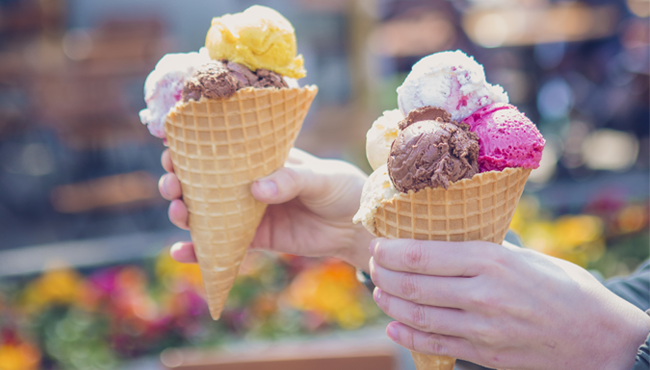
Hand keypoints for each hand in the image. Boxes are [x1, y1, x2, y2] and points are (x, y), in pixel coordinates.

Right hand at [159, 148, 373, 270]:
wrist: (356, 226)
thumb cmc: (339, 188)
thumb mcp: (319, 178)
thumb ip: (291, 180)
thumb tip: (257, 190)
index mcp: (260, 159)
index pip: (220, 150)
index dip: (191, 149)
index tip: (171, 148)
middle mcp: (247, 184)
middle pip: (202, 182)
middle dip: (179, 182)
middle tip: (172, 184)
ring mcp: (248, 213)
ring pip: (206, 213)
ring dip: (184, 213)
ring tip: (178, 213)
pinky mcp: (255, 239)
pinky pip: (223, 246)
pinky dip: (201, 251)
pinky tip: (180, 252)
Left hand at [369, 238, 649, 369]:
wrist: (603, 340)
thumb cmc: (567, 290)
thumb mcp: (528, 259)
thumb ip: (486, 254)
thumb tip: (446, 245)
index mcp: (492, 262)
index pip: (423, 255)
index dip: (391, 251)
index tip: (378, 245)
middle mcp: (482, 295)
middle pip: (413, 285)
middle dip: (383, 275)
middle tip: (373, 267)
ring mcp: (482, 329)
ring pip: (418, 316)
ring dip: (390, 303)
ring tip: (379, 293)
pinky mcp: (485, 355)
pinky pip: (435, 345)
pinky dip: (408, 334)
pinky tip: (395, 325)